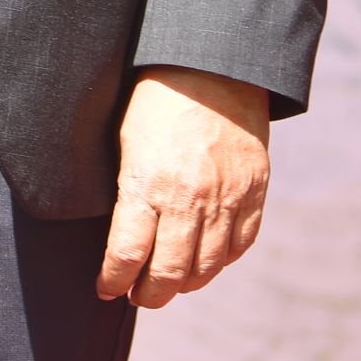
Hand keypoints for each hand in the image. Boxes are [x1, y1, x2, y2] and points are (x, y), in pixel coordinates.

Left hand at [99, 67, 270, 307]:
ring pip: (207, 266)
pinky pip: (240, 244)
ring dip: (185, 283)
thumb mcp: (125, 140)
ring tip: (170, 283)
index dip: (113, 281)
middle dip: (148, 295)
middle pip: (168, 273)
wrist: (214, 64)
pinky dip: (222, 261)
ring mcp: (227, 196)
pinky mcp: (255, 189)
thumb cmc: (156, 98)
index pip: (127, 255)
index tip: (106, 289)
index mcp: (148, 183)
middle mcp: (189, 197)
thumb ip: (126, 190)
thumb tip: (117, 236)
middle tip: (138, 296)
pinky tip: (205, 260)